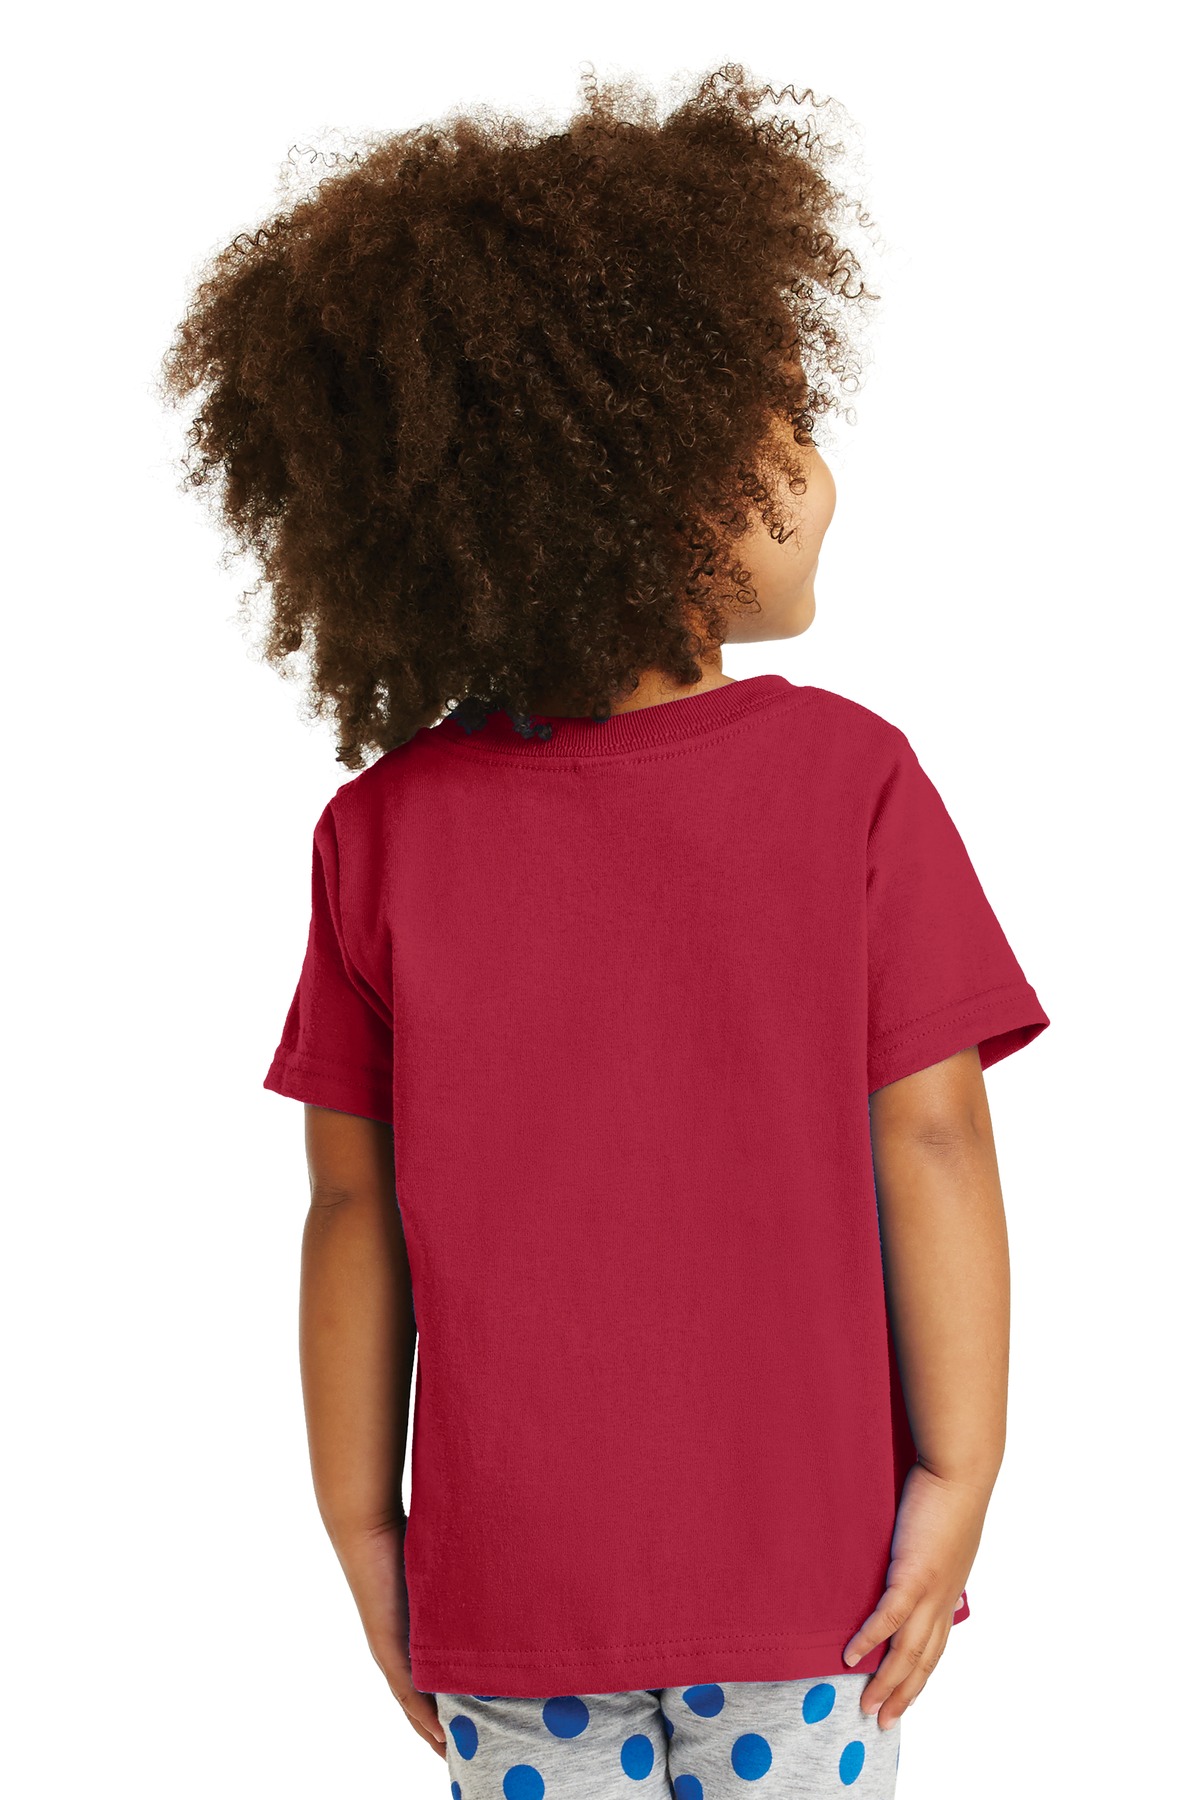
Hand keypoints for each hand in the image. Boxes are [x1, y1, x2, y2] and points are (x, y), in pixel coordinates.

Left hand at [333, 1516, 446, 1757]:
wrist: (368, 1529)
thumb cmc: (406, 1539)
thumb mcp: (443, 1572)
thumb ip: (461, 1585)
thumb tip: (494, 1581)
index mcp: (413, 1637)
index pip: (431, 1682)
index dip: (447, 1708)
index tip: (468, 1728)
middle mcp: (400, 1649)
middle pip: (420, 1703)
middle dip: (439, 1731)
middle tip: (462, 1757)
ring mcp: (391, 1650)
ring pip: (412, 1704)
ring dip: (431, 1731)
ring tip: (452, 1756)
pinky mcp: (386, 1645)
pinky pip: (406, 1687)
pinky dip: (421, 1712)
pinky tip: (437, 1732)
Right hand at [842, 1460, 990, 1729]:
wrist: (960, 1472)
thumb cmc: (949, 1495)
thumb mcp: (945, 1538)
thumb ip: (933, 1561)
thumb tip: (927, 1576)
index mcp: (949, 1592)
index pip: (935, 1647)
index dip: (919, 1677)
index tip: (903, 1699)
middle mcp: (943, 1600)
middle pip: (923, 1661)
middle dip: (903, 1694)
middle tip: (882, 1720)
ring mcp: (930, 1591)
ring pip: (907, 1651)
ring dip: (887, 1682)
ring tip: (866, 1704)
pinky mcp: (913, 1574)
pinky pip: (888, 1618)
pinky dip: (870, 1640)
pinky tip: (850, 1655)